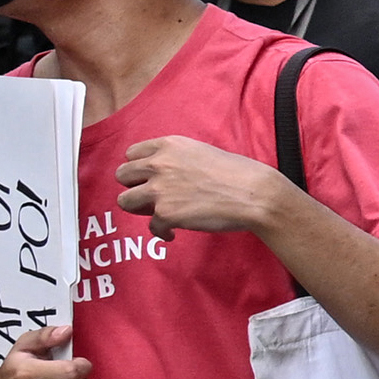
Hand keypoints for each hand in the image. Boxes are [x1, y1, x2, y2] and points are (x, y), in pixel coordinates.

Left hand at [117, 132, 295, 238]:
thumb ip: (177, 159)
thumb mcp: (203, 151)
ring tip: (157, 213)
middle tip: (150, 196)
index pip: (132, 154)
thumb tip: (165, 174)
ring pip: (125, 201)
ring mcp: (159, 190)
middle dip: (134, 187)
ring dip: (140, 209)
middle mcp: (159, 164)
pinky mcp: (166, 213)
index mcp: (169, 145)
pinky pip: (151, 226)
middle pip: (122, 175)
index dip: (139, 168)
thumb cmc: (239, 173)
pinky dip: (162, 232)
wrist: (256, 194)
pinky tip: (173, 232)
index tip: (147, 177)